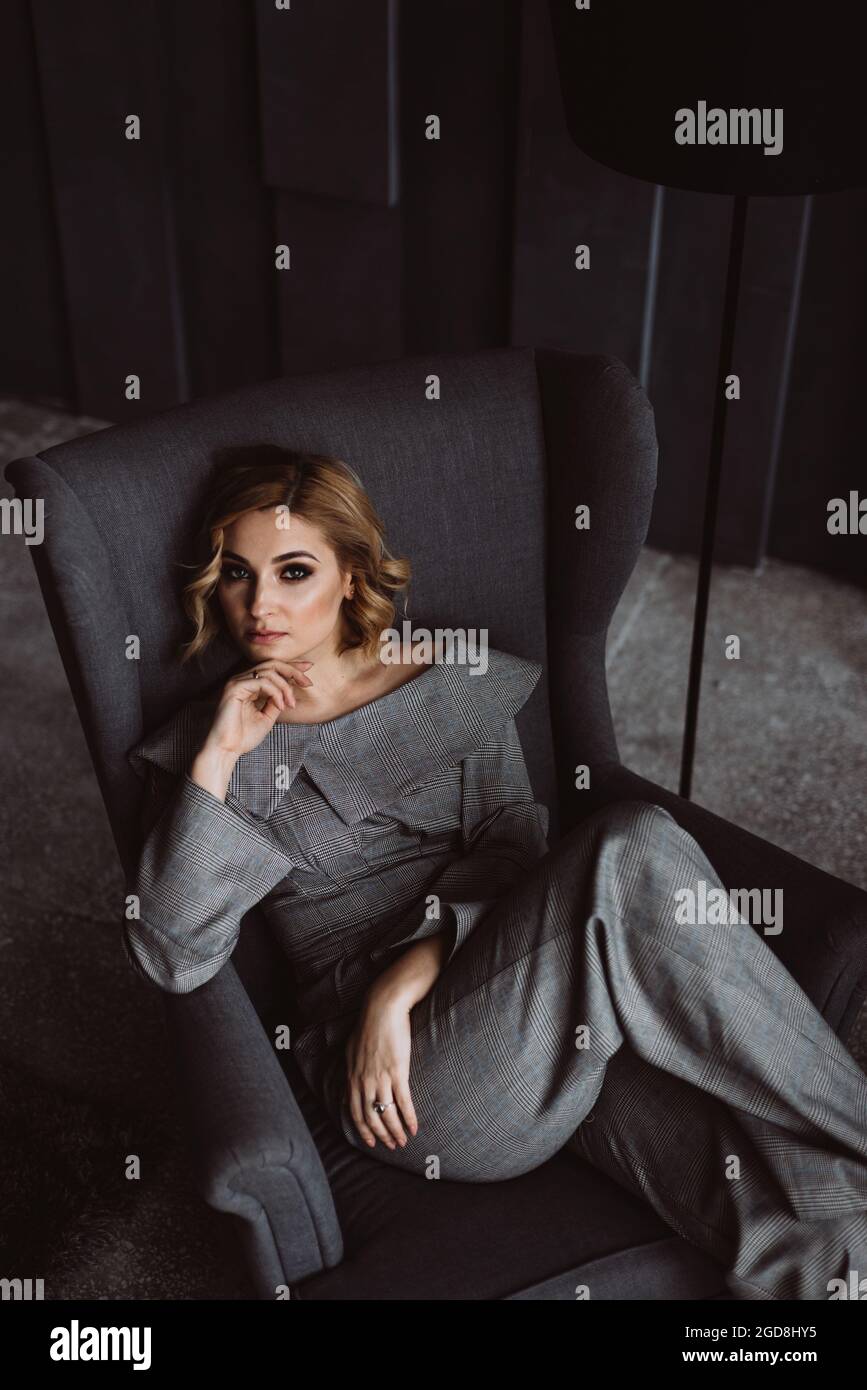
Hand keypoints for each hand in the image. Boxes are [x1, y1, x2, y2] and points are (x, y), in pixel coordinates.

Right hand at [203, 658, 313, 759]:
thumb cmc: (243, 737)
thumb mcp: (267, 717)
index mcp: (248, 685)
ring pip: (269, 672)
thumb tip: (289, 690)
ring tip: (291, 704)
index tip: (309, 668)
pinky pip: (262, 682)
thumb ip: (276, 701)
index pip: (272, 668)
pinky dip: (276, 693)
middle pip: (272, 664)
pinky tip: (280, 706)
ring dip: (285, 687)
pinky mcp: (234, 688)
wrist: (227, 750)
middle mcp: (241, 680)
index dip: (291, 666)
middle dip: (293, 671)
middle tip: (307, 683)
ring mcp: (237, 682)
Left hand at [344, 993, 418, 1149]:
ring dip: (395, 1131)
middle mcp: (364, 1082)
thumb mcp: (350, 1051)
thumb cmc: (368, 1027)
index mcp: (352, 1077)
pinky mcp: (398, 1071)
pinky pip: (403, 1101)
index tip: (372, 1142)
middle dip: (381, 1135)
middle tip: (391, 1146)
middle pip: (371, 1118)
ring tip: (403, 1141)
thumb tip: (344, 1092)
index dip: (364, 1131)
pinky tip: (414, 1128)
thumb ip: (349, 1074)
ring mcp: (381, 1078)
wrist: (382, 1009)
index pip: (355, 1113)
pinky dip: (409, 1117)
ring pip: (387, 1114)